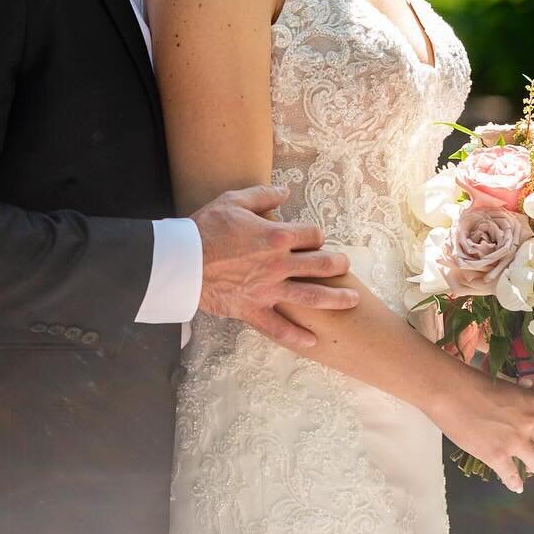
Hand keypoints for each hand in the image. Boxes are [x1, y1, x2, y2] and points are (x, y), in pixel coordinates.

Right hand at [194, 185, 359, 352]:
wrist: (181, 261)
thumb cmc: (206, 228)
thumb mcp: (234, 201)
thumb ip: (263, 195)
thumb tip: (286, 191)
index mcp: (276, 235)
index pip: (313, 234)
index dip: (317, 235)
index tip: (314, 238)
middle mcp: (279, 264)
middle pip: (322, 264)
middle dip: (338, 264)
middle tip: (345, 266)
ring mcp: (268, 290)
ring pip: (312, 296)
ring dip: (336, 298)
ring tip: (352, 300)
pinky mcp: (253, 309)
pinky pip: (278, 327)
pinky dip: (296, 336)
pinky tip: (313, 341)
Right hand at [427, 359, 533, 494]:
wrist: (449, 391)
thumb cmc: (471, 381)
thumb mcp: (504, 385)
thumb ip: (517, 400)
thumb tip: (515, 409)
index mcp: (533, 402)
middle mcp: (529, 423)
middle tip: (523, 440)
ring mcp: (514, 442)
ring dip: (531, 463)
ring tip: (524, 464)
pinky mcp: (497, 456)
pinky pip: (512, 476)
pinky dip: (514, 483)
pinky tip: (515, 486)